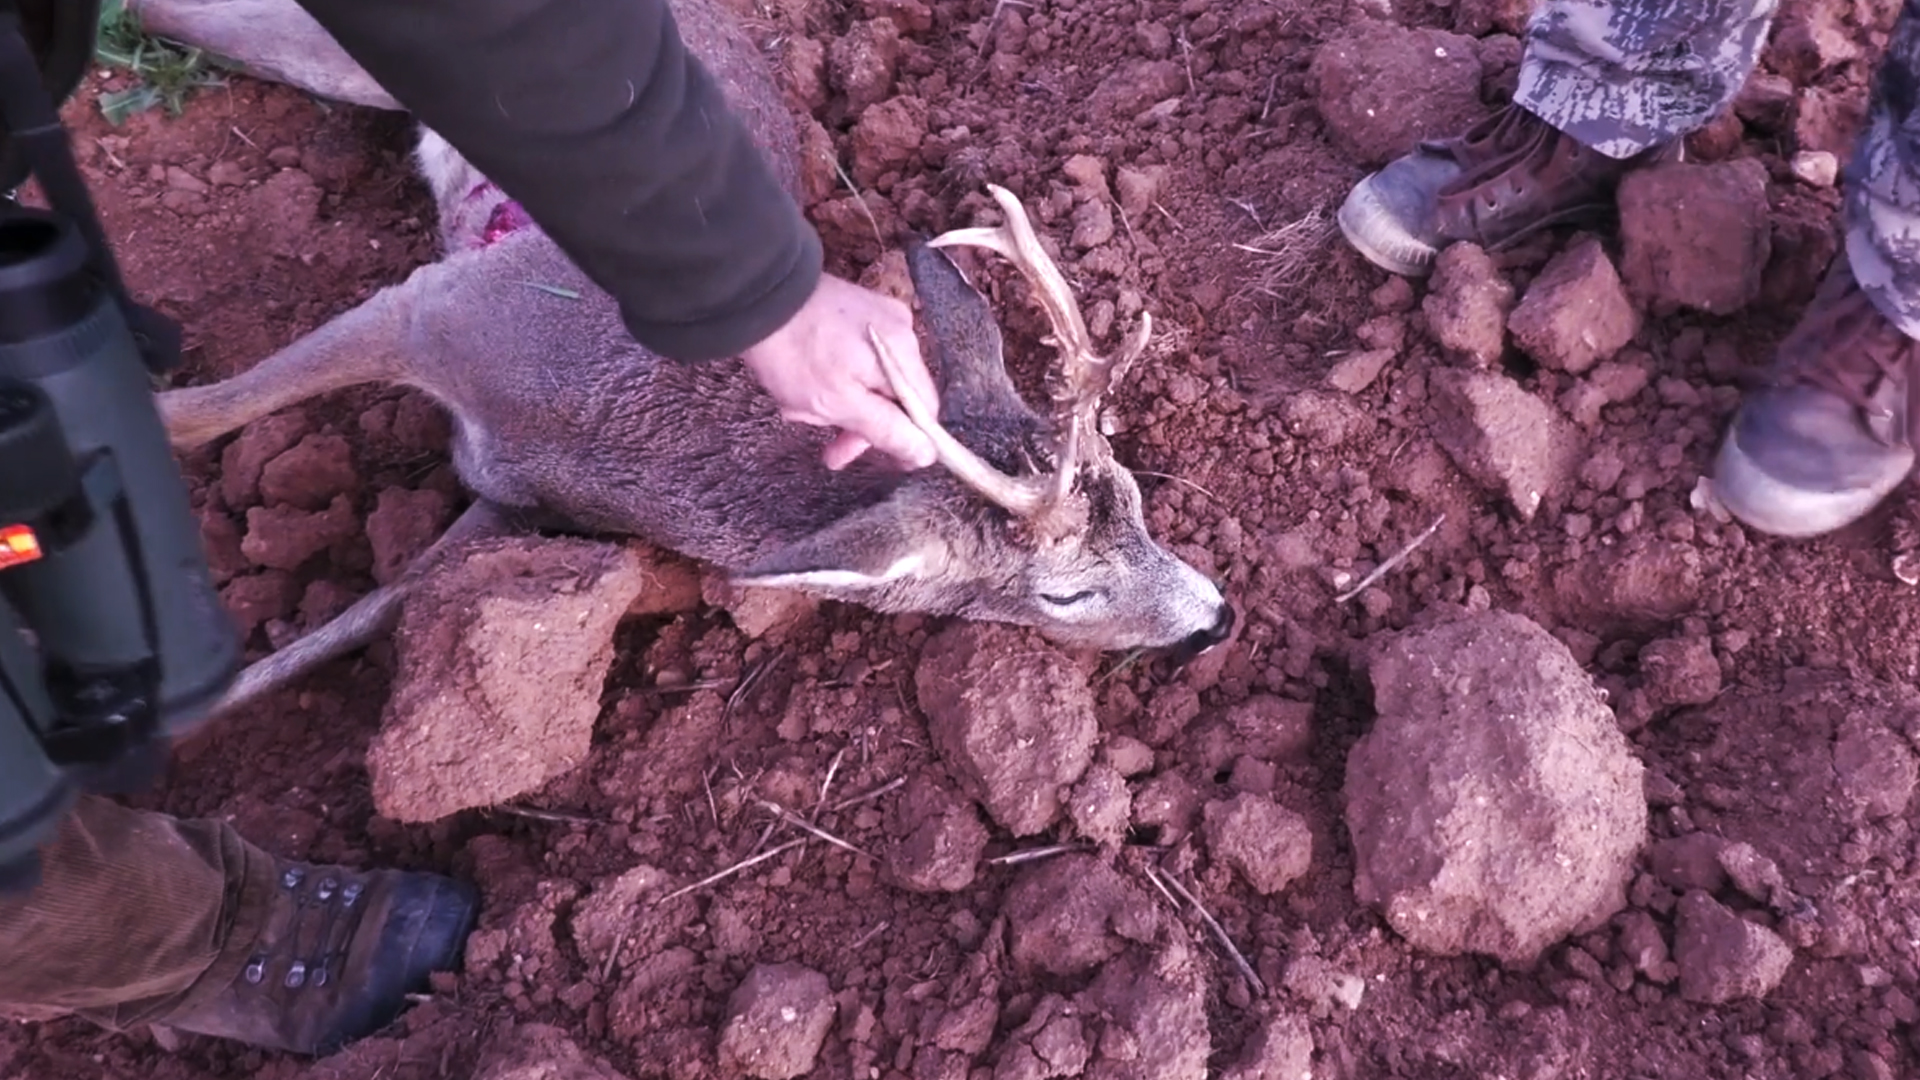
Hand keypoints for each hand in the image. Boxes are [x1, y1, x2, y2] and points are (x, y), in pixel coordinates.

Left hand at [741, 273, 940, 470]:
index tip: (881, 462)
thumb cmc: (794, 353)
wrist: (754, 297)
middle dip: (862, 425)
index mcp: (903, 352)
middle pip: (898, 394)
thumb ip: (887, 430)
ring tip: (801, 411)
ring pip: (873, 379)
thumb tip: (926, 453)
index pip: (925, 410)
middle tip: (832, 453)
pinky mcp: (853, 310)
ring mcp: (876, 316)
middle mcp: (899, 329)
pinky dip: (836, 378)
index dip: (907, 441)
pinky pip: (858, 356)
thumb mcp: (839, 404)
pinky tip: (805, 385)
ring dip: (841, 404)